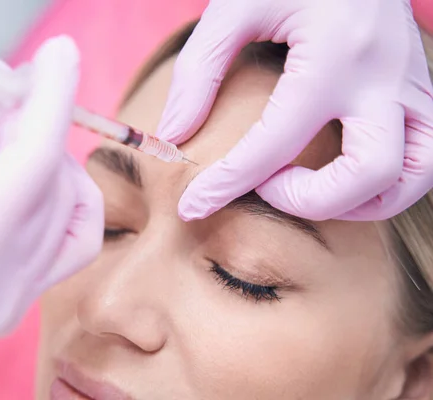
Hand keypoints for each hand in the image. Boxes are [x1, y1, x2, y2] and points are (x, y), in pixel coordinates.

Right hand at [0, 0, 101, 381]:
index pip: (34, 163)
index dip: (52, 99)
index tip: (60, 50)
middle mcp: (1, 289)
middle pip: (49, 179)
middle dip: (29, 117)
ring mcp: (15, 304)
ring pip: (67, 205)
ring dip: (43, 152)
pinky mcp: (18, 305)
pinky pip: (75, 240)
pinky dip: (65, 195)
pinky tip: (33, 169)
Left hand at [158, 0, 432, 220]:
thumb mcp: (233, 8)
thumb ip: (198, 72)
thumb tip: (172, 137)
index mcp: (332, 53)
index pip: (275, 142)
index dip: (226, 185)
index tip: (191, 208)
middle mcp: (382, 75)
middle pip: (367, 172)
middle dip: (307, 200)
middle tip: (265, 185)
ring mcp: (410, 84)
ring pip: (411, 176)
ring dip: (355, 202)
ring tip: (306, 192)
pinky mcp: (421, 89)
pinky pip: (426, 157)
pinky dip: (387, 185)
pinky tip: (343, 179)